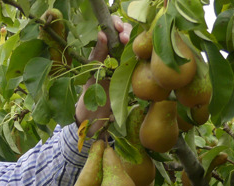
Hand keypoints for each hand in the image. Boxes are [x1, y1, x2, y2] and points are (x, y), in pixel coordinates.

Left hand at [75, 15, 132, 136]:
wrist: (96, 113)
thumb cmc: (91, 90)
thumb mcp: (93, 70)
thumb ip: (98, 52)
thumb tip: (102, 33)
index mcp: (105, 48)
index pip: (113, 27)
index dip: (117, 23)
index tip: (118, 29)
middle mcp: (117, 52)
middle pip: (126, 32)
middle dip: (126, 30)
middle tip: (124, 38)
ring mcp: (126, 62)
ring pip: (135, 43)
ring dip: (135, 40)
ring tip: (128, 44)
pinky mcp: (134, 73)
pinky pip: (141, 60)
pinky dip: (142, 55)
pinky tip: (140, 56)